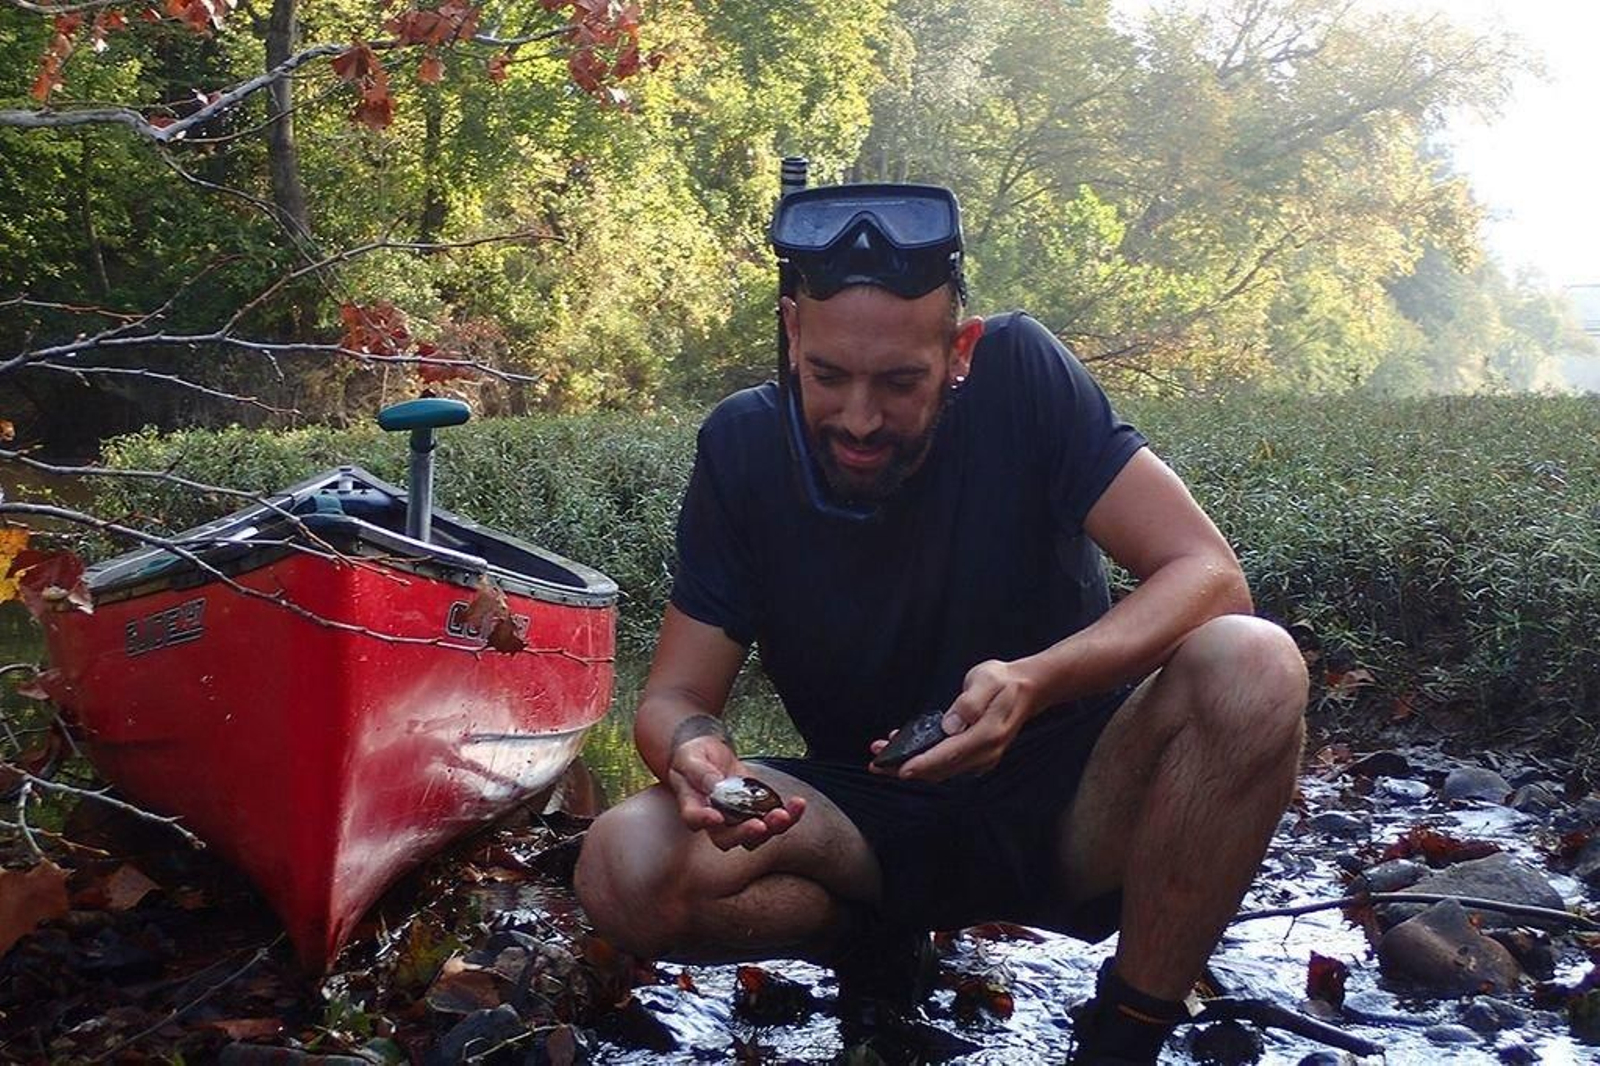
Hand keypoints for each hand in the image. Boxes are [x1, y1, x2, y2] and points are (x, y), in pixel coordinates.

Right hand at [666, 733, 804, 850]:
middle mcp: (715, 821)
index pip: (694, 819)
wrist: (712, 755)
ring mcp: (737, 819)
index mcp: (693, 806)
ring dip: (772, 829)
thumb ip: (700, 772)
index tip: (716, 817)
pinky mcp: (757, 811)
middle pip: (727, 838)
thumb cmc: (695, 757)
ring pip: (754, 836)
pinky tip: (797, 804)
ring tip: (784, 815)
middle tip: (760, 825)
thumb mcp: (691, 757)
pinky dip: (789, 815)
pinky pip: (773, 820)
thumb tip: (715, 785)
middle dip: (745, 833)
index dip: (704, 820)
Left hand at [875, 659, 1038, 780]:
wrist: (1027, 689)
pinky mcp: (975, 756)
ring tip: (882, 754)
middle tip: (876, 763)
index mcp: (987, 735)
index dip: (923, 764)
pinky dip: (923, 760)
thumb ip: (969, 702)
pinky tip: (903, 748)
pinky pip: (945, 763)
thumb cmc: (1003, 681)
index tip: (901, 770)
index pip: (950, 755)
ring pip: (940, 769)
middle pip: (940, 769)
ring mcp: (981, 758)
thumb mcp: (987, 680)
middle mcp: (985, 753)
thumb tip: (950, 725)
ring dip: (911, 765)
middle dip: (906, 768)